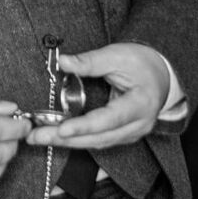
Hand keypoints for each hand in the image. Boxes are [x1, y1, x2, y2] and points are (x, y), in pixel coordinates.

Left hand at [26, 43, 168, 150]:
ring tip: (38, 137)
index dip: (84, 126)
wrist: (162, 74)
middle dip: (65, 139)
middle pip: (98, 138)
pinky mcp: (123, 135)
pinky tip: (56, 136)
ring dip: (67, 142)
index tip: (61, 129)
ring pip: (96, 143)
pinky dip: (77, 139)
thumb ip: (90, 61)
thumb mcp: (117, 55)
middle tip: (35, 136)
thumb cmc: (142, 62)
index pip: (109, 119)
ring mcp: (131, 133)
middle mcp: (138, 125)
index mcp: (140, 104)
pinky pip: (98, 141)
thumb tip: (63, 62)